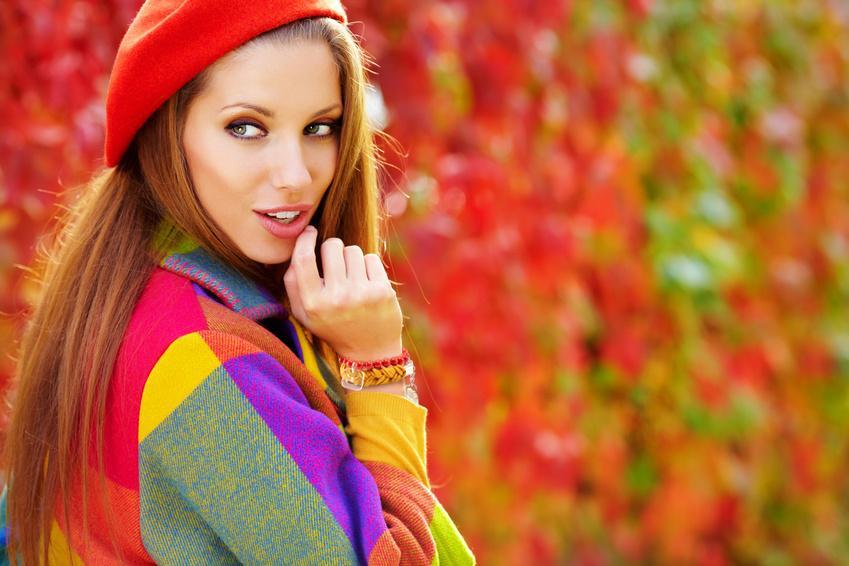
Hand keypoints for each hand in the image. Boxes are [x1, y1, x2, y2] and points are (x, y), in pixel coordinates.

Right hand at [284, 226, 402, 360]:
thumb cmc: (333, 327)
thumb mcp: (304, 314)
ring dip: (351, 258)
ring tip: (352, 277)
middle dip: (333, 248)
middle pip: (332, 246)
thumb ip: (293, 284)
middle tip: (335, 263)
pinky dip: (368, 265)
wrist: (370, 352)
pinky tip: (366, 282)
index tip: (310, 231)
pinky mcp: (382, 291)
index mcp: (313, 304)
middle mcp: (336, 298)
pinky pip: (371, 258)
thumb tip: (298, 247)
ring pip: (353, 250)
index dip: (306, 239)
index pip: (303, 259)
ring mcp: (361, 294)